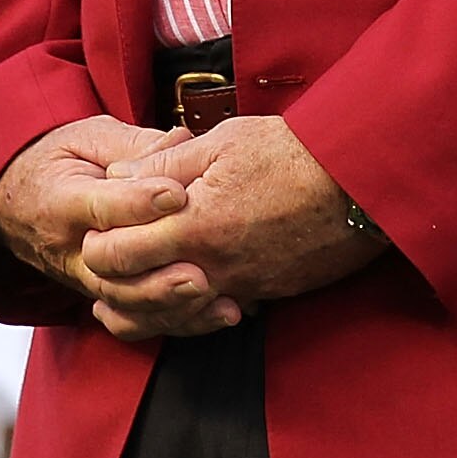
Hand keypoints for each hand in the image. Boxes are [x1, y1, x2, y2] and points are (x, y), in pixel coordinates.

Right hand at [0, 117, 233, 341]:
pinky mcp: (102, 295)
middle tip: (199, 266)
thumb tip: (181, 140)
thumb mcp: (89, 138)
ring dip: (170, 303)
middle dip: (156, 272)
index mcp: (62, 199)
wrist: (16, 202)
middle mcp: (70, 248)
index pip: (100, 205)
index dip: (139, 201)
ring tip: (210, 292)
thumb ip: (135, 146)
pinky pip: (134, 318)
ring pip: (123, 301)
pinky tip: (213, 313)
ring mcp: (85, 278)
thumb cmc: (59, 162)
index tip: (178, 194)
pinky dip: (174, 320)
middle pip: (110, 269)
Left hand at [83, 114, 383, 309]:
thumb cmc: (293, 152)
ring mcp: (239, 288)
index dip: (96, 243)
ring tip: (130, 290)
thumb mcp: (224, 141)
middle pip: (135, 297)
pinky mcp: (265, 295)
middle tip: (104, 264)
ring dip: (146, 304)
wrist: (360, 182)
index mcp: (192, 226)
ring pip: (172, 316)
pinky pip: (215, 312)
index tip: (96, 227)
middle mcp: (210, 268)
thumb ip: (164, 163)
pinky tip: (189, 287)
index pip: (115, 255)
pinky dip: (193, 306)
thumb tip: (117, 176)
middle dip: (111, 282)